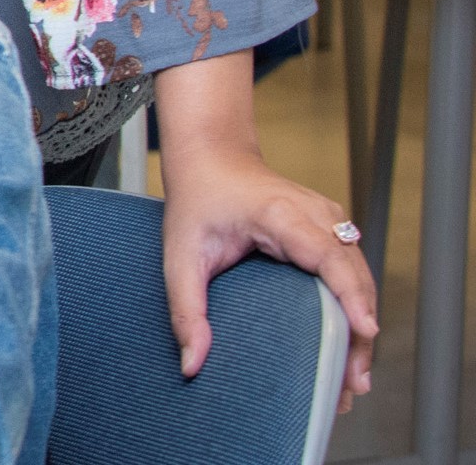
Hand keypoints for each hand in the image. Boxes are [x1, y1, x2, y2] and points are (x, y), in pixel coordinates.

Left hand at [159, 139, 377, 407]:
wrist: (212, 160)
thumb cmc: (198, 202)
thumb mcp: (180, 256)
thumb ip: (185, 309)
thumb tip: (192, 362)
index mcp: (282, 214)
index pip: (329, 256)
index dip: (350, 294)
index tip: (365, 330)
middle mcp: (316, 214)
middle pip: (354, 277)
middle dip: (358, 332)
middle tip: (353, 384)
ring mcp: (330, 219)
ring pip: (361, 278)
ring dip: (362, 326)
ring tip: (354, 378)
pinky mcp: (332, 231)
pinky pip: (353, 272)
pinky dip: (356, 307)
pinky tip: (350, 345)